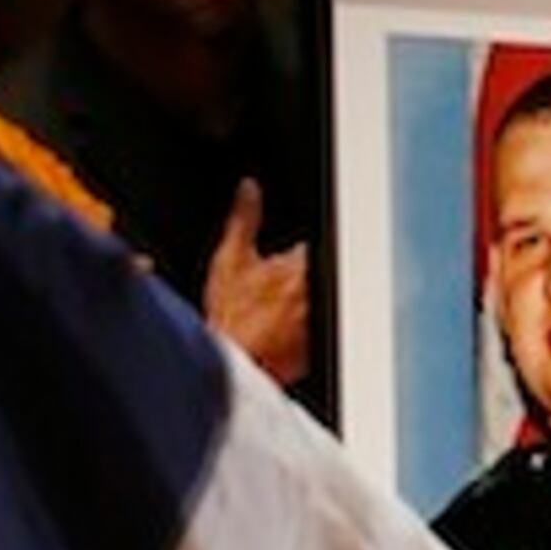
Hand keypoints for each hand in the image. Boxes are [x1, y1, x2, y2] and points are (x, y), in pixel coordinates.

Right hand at [204, 179, 309, 386]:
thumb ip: (244, 219)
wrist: (233, 361)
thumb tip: (249, 188)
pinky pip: (317, 333)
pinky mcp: (318, 348)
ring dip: (303, 304)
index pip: (312, 248)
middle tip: (275, 291)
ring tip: (275, 315)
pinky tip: (281, 334)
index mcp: (299, 267)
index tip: (286, 261)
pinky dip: (303, 330)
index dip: (296, 253)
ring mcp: (320, 322)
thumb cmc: (230, 315)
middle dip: (301, 278)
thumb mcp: (230, 259)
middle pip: (320, 275)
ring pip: (320, 304)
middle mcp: (318, 294)